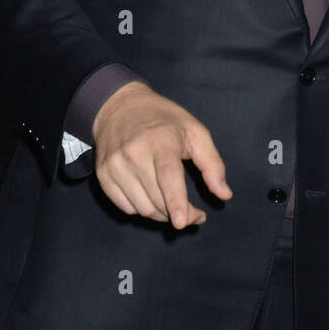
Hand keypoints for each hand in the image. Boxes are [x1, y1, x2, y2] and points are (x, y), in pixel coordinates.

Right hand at [92, 81, 231, 228]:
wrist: (119, 107)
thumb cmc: (164, 121)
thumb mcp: (196, 132)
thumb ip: (212, 164)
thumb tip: (225, 194)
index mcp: (160, 141)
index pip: (168, 177)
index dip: (176, 202)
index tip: (182, 222)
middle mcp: (133, 154)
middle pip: (157, 199)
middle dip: (181, 215)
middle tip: (195, 215)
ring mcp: (115, 167)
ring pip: (142, 208)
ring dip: (163, 215)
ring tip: (176, 206)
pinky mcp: (103, 176)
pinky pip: (127, 208)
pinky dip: (143, 210)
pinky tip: (153, 197)